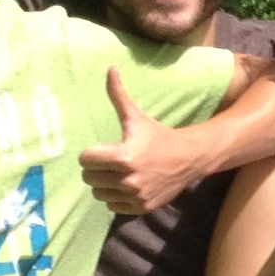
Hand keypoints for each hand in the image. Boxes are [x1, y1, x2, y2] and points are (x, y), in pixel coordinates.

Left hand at [80, 65, 194, 218]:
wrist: (189, 159)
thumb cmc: (158, 135)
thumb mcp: (137, 116)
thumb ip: (118, 95)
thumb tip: (111, 68)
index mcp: (123, 156)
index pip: (85, 160)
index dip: (91, 153)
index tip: (104, 150)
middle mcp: (128, 179)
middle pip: (89, 178)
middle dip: (96, 169)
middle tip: (110, 162)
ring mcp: (135, 195)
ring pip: (98, 194)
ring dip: (104, 184)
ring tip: (118, 174)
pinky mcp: (141, 207)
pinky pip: (112, 206)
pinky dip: (116, 198)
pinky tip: (127, 186)